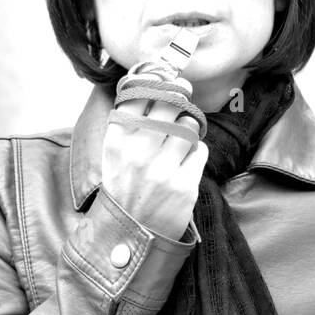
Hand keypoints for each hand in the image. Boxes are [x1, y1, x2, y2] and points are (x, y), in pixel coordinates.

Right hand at [100, 88, 207, 240]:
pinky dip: (196, 152)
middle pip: (170, 104)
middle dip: (180, 96)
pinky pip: (200, 150)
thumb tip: (155, 80)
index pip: (141, 95)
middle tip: (184, 92)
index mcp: (117, 141)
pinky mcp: (184, 186)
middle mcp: (138, 153)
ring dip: (189, 127)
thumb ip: (129, 121)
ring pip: (189, 125)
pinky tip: (184, 162)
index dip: (158, 81)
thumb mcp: (114, 154)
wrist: (132, 235)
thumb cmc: (125, 187)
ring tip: (181, 138)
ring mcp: (162, 170)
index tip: (167, 79)